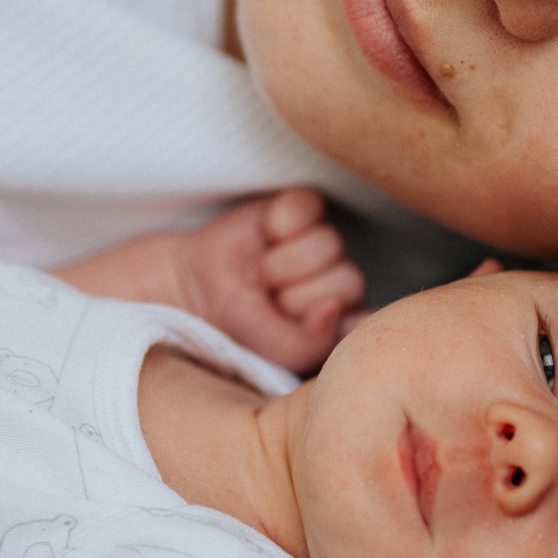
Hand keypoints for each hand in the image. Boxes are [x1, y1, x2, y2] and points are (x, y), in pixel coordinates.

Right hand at [58, 189, 365, 370]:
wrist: (189, 295)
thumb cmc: (237, 332)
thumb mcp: (277, 352)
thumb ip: (316, 340)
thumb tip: (336, 308)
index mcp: (341, 321)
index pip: (368, 318)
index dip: (332, 319)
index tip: (293, 325)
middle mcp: (336, 281)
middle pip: (348, 279)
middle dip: (298, 293)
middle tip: (265, 299)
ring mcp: (317, 244)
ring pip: (330, 244)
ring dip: (284, 262)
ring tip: (256, 275)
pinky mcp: (294, 211)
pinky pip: (310, 205)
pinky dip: (284, 221)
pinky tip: (264, 235)